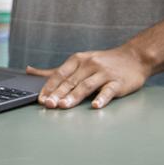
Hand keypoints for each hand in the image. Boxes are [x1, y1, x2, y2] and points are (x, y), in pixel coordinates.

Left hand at [27, 45, 149, 109]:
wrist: (134, 57)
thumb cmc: (103, 62)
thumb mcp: (78, 62)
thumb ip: (55, 71)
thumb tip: (29, 71)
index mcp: (77, 60)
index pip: (60, 74)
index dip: (49, 87)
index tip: (41, 99)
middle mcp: (89, 65)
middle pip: (71, 81)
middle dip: (58, 93)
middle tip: (48, 105)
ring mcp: (104, 73)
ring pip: (86, 86)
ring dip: (74, 96)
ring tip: (64, 106)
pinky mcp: (118, 82)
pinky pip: (108, 91)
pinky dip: (101, 98)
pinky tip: (95, 106)